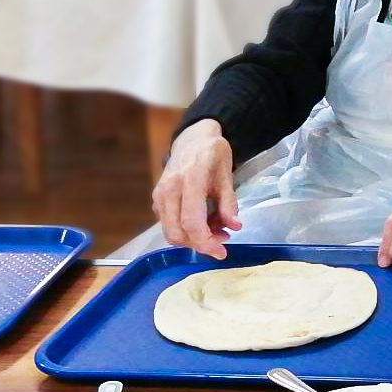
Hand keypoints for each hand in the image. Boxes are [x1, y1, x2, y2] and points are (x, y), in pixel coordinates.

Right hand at [151, 119, 240, 258]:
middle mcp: (169, 190)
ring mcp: (159, 195)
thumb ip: (229, 203)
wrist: (192, 139)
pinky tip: (203, 222)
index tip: (222, 252)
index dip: (206, 242)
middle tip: (222, 240)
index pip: (192, 222)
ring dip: (192, 239)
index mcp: (189, 181)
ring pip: (170, 231)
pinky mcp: (157, 199)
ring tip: (216, 229)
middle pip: (176, 232)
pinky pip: (168, 224)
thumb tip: (235, 227)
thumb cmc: (213, 154)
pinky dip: (185, 230)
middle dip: (199, 244)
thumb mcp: (227, 175)